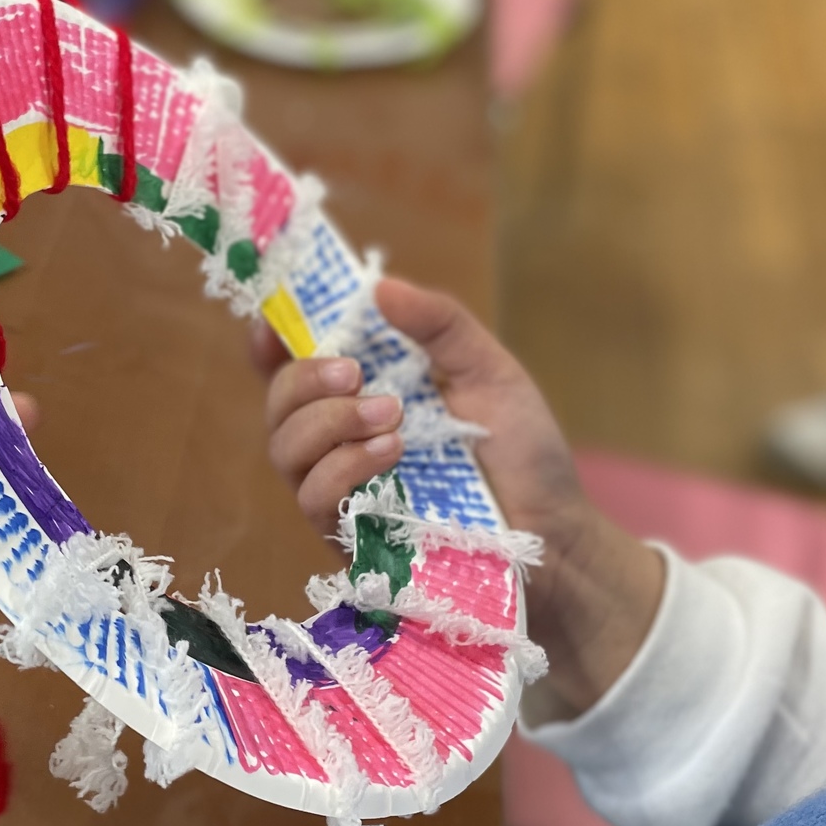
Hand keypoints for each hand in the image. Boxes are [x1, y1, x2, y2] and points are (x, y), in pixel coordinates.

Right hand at [255, 279, 663, 719]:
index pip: (293, 370)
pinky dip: (345, 466)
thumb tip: (380, 286)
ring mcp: (343, 494)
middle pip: (278, 406)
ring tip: (391, 414)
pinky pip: (314, 498)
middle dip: (303, 380)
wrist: (554, 532)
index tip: (274, 325)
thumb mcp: (488, 371)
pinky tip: (391, 452)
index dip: (271, 344)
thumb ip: (440, 325)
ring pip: (285, 451)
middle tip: (355, 373)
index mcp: (365, 398)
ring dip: (326, 422)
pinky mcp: (352, 539)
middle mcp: (342, 444)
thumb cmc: (522, 453)